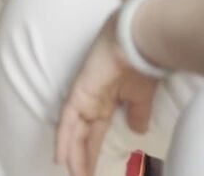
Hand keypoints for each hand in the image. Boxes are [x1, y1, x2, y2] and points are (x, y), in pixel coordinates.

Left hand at [55, 14, 157, 175]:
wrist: (139, 41)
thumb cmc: (142, 64)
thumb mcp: (141, 97)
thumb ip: (137, 114)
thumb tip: (138, 131)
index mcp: (105, 103)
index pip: (94, 134)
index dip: (91, 153)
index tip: (91, 172)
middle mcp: (92, 101)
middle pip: (81, 136)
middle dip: (80, 158)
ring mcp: (84, 97)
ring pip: (73, 132)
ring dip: (71, 154)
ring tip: (72, 174)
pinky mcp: (79, 92)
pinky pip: (68, 121)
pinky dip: (64, 139)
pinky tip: (61, 158)